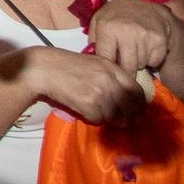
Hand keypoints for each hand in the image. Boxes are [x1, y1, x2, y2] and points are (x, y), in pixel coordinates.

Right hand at [28, 47, 146, 124]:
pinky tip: (84, 110)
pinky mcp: (89, 105)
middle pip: (130, 106)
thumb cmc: (66, 64)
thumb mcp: (93, 63)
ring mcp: (100, 93)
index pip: (137, 90)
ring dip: (109, 118)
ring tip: (98, 112)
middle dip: (128, 116)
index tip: (136, 109)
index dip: (139, 103)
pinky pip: (99, 119)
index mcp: (111, 68)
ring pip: (116, 116)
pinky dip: (93, 118)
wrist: (44, 68)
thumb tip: (126, 96)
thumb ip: (111, 76)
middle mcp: (109, 80)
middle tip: (122, 119)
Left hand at [88, 0, 176, 74]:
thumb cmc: (117, 14)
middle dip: (125, 69)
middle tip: (125, 62)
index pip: (107, 59)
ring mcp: (144, 35)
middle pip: (126, 67)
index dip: (109, 66)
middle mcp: (126, 31)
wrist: (145, 4)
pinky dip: (151, 59)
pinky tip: (146, 47)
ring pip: (140, 65)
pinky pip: (155, 61)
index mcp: (107, 27)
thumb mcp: (99, 20)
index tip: (111, 67)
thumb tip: (93, 60)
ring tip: (135, 49)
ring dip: (138, 62)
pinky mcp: (159, 40)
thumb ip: (93, 40)